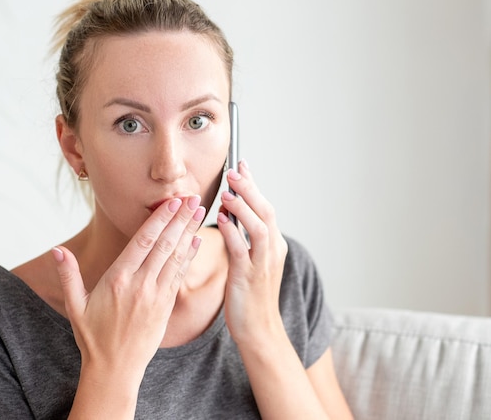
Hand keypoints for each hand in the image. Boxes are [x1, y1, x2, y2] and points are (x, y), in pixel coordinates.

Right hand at [52, 196, 205, 379]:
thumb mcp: (75, 305)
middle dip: (180, 218)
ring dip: (189, 231)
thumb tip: (56, 249)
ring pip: (176, 257)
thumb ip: (68, 275)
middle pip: (164, 244)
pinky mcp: (166, 306)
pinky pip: (180, 275)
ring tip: (200, 211)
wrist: (115, 370)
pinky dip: (189, 256)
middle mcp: (140, 284)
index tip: (172, 201)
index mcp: (118, 279)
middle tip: (194, 197)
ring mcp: (156, 295)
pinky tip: (196, 240)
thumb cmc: (92, 337)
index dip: (160, 219)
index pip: (143, 241)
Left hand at [217, 160, 288, 345]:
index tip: (241, 165)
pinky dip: (232, 231)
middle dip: (250, 189)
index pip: (265, 208)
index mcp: (273, 245)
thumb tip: (230, 211)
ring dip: (243, 206)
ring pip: (258, 227)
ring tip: (228, 191)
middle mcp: (272, 251)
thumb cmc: (250, 297)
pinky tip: (222, 219)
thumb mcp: (251, 262)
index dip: (254, 185)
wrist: (259, 330)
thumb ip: (243, 237)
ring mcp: (262, 264)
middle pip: (266, 212)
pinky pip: (241, 249)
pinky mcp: (248, 277)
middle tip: (234, 171)